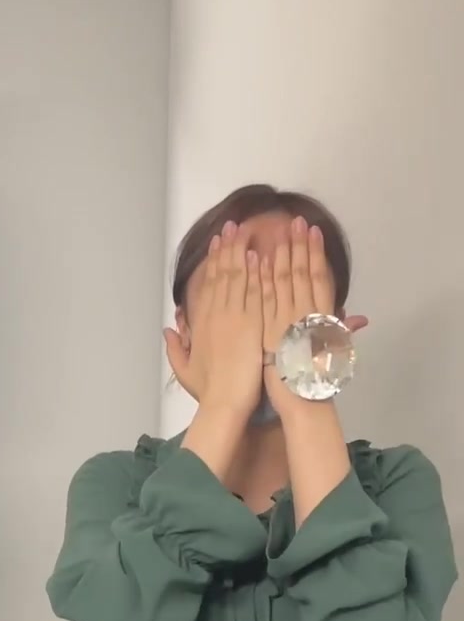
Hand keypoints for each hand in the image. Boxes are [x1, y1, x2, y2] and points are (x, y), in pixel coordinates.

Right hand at [164, 221, 264, 419]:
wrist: (224, 402)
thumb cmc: (209, 391)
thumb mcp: (185, 370)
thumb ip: (175, 348)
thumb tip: (169, 330)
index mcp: (201, 325)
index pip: (207, 286)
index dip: (213, 263)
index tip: (218, 245)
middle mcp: (215, 316)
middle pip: (221, 275)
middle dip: (227, 249)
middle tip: (231, 227)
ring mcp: (232, 317)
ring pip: (236, 277)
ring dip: (240, 252)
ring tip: (244, 231)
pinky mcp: (250, 324)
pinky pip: (252, 292)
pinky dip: (254, 273)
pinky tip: (256, 256)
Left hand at [262, 219, 368, 414]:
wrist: (302, 399)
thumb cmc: (318, 378)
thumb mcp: (335, 352)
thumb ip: (342, 330)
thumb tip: (360, 318)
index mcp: (322, 316)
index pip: (319, 276)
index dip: (315, 252)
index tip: (312, 231)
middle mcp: (305, 313)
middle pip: (301, 271)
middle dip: (298, 244)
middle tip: (295, 221)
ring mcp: (286, 319)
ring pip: (283, 280)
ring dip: (281, 254)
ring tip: (279, 232)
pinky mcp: (268, 328)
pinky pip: (264, 298)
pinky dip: (262, 277)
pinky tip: (259, 259)